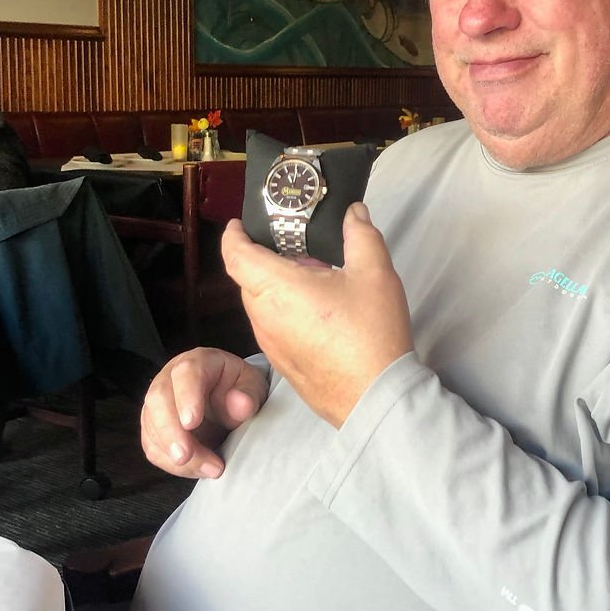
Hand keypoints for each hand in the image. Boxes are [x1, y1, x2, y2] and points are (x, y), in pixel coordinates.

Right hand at [140, 348, 268, 478]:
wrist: (229, 400)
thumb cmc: (239, 389)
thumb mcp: (253, 387)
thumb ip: (248, 395)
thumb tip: (241, 404)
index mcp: (197, 362)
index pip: (186, 373)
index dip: (186, 397)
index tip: (192, 422)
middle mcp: (170, 379)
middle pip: (158, 400)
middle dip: (170, 431)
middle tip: (185, 455)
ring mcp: (158, 403)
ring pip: (152, 427)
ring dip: (173, 453)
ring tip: (207, 469)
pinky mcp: (154, 427)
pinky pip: (152, 446)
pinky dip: (170, 463)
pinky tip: (194, 469)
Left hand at [221, 202, 412, 427]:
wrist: (376, 397)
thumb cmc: (370, 334)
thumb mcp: (374, 273)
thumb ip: (361, 235)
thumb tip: (354, 213)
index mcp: (276, 288)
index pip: (235, 255)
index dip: (233, 236)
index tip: (239, 225)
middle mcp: (264, 317)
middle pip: (248, 280)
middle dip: (264, 260)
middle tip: (296, 248)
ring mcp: (271, 345)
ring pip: (261, 306)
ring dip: (277, 289)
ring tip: (314, 280)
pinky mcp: (283, 364)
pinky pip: (273, 329)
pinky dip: (284, 313)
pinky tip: (319, 314)